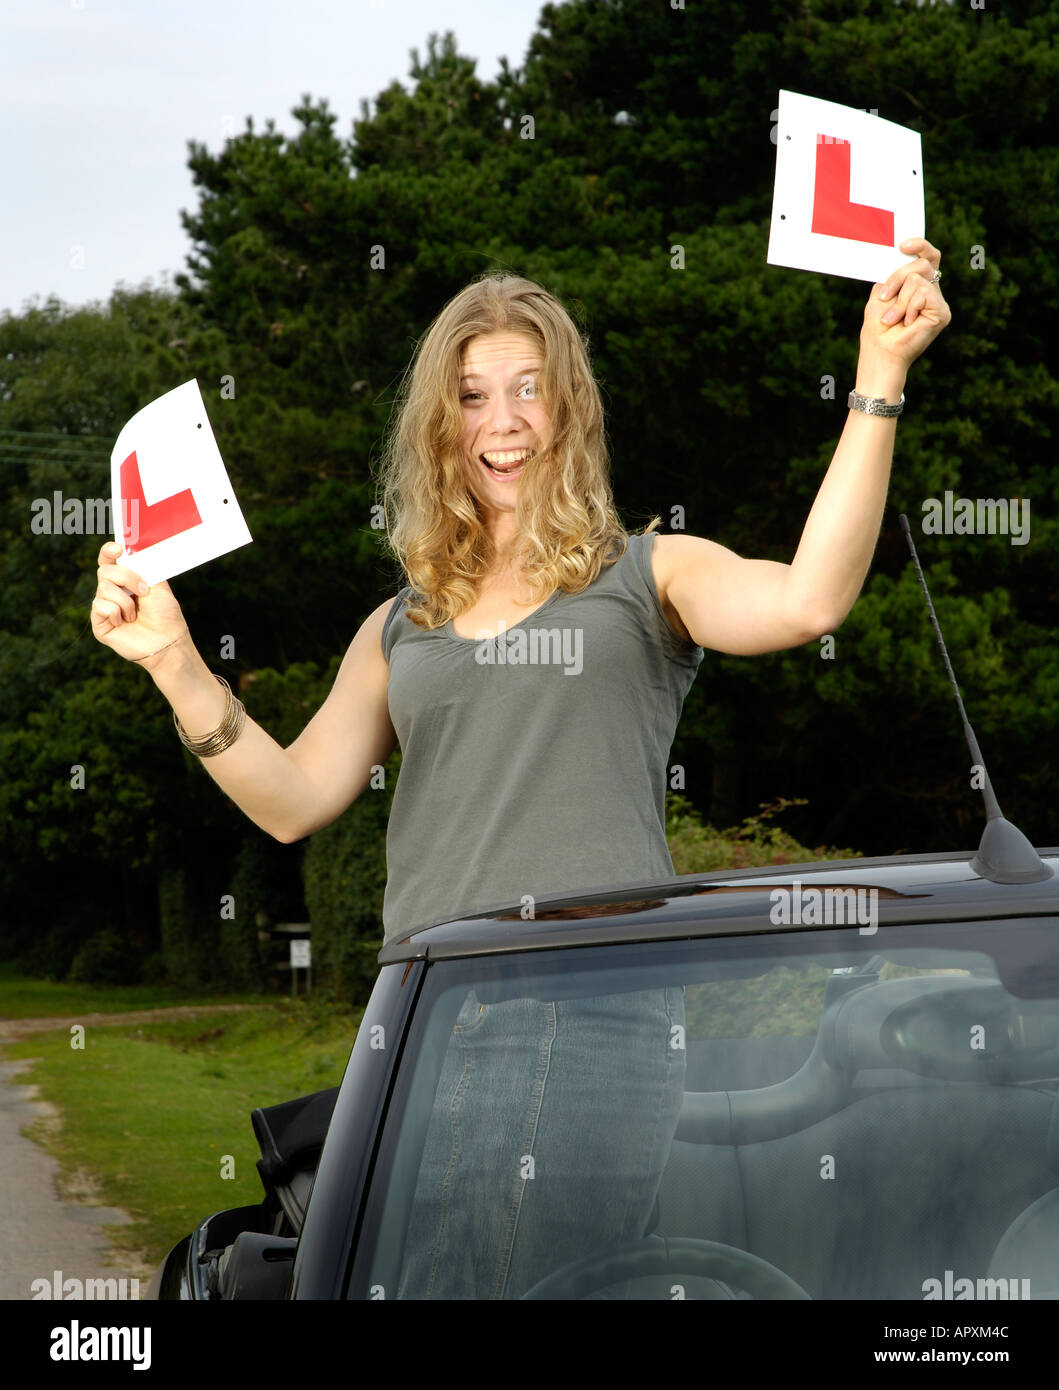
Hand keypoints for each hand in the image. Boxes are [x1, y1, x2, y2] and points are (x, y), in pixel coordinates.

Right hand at [90, 541, 189, 667]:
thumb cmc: (165, 615)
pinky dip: (116, 612)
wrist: (167, 641)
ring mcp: (104, 607)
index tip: (118, 549)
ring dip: (125, 601)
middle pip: (104, 571)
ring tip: (135, 615)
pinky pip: (99, 606)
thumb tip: (131, 550)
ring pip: (103, 588)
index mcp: (126, 580)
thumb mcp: (158, 585)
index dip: (109, 551)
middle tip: (143, 591)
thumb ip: (144, 567)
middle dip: (126, 577)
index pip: (109, 560)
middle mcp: (112, 591)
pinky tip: (124, 623)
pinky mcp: (99, 623)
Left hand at [860, 237, 951, 370]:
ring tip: (893, 318)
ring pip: (919, 278)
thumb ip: (892, 275)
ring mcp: (938, 302)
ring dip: (899, 299)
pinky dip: (908, 306)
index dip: (920, 245)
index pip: (928, 257)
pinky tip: (906, 322)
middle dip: (897, 278)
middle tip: (885, 297)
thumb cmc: (878, 328)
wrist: (880, 352)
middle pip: (922, 263)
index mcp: (918, 286)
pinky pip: (924, 293)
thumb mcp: (881, 294)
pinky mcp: (942, 312)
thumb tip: (900, 255)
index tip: (902, 245)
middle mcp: (931, 292)